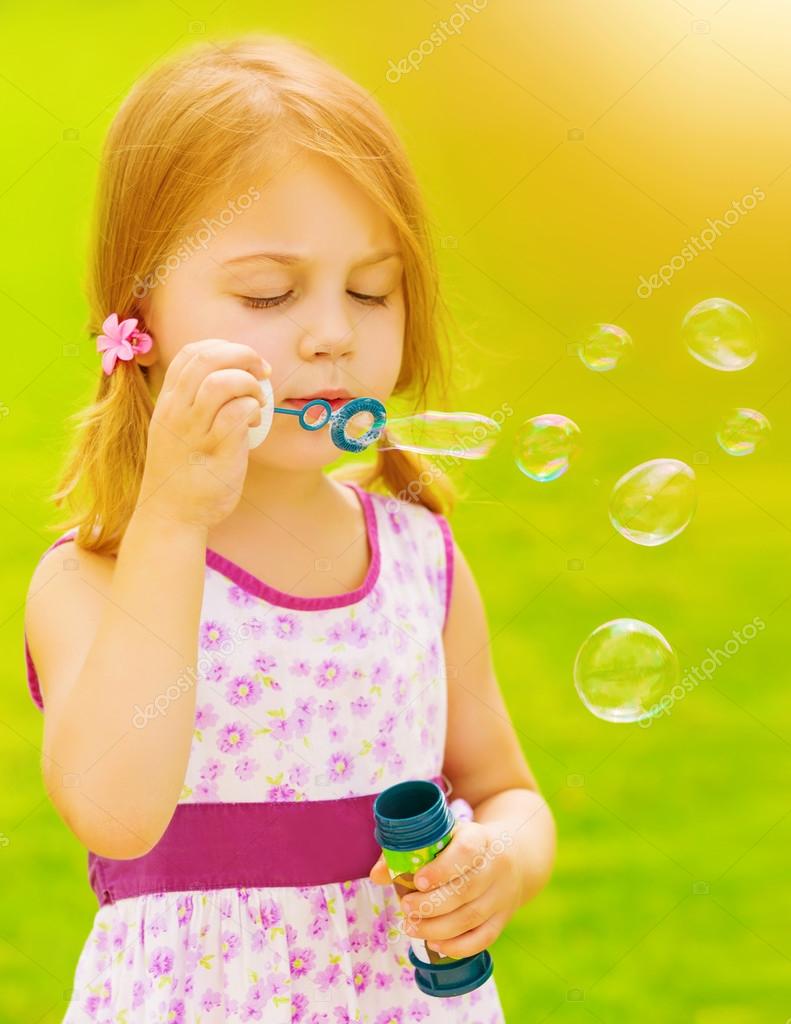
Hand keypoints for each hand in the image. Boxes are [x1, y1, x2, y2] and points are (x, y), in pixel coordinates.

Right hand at [136, 338, 270, 529]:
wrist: (170, 515)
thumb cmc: (183, 472)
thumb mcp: (180, 430)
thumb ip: (198, 404)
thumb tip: (238, 381)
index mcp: (168, 401)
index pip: (191, 353)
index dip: (224, 348)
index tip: (245, 362)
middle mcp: (176, 411)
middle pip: (207, 359)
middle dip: (243, 356)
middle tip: (263, 372)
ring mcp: (192, 431)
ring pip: (220, 383)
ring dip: (248, 384)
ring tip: (257, 402)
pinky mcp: (213, 451)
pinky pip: (236, 414)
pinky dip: (252, 410)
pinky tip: (255, 423)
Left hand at [369, 819, 521, 958]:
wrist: (513, 855)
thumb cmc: (465, 844)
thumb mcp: (445, 835)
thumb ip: (409, 851)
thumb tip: (377, 874)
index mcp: (480, 838)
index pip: (466, 851)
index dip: (442, 869)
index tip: (417, 881)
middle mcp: (496, 867)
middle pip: (466, 890)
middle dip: (432, 904)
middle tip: (406, 907)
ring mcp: (502, 895)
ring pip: (472, 917)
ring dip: (438, 928)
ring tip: (411, 927)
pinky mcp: (503, 918)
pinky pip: (484, 938)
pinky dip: (458, 947)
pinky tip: (435, 945)